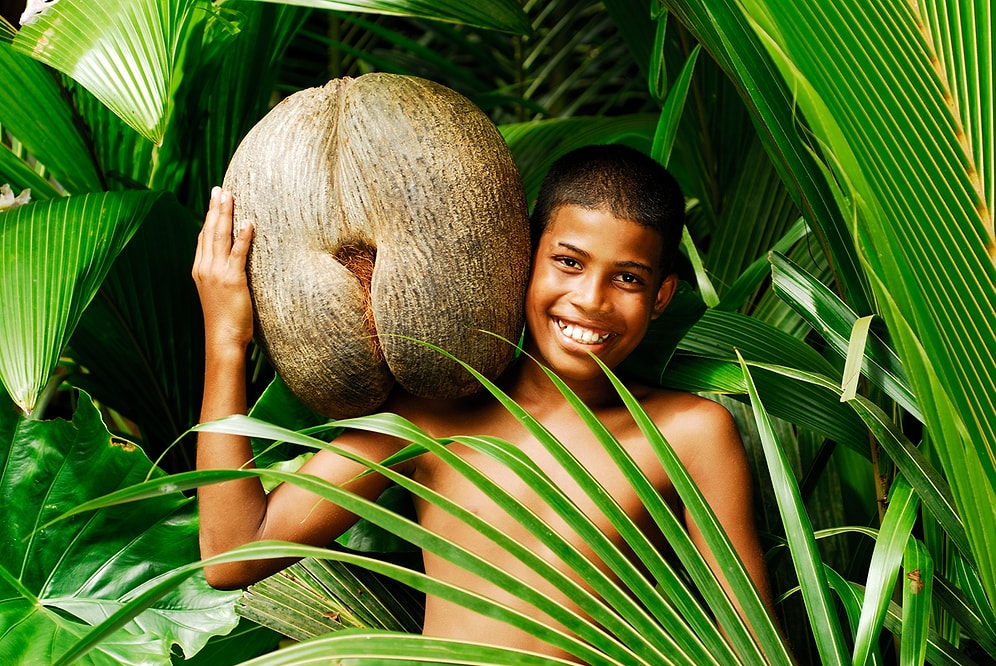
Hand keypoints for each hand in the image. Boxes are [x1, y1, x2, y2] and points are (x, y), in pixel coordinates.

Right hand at [192, 187, 254, 352]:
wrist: (222, 339)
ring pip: (220, 237)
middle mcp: (205, 268)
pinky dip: (243, 236)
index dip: (209, 218)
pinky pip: (238, 253)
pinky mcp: (232, 280)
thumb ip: (221, 277)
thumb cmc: (225, 320)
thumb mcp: (218, 294)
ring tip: (229, 196)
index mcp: (200, 270)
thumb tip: (231, 267)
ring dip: (225, 214)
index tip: (214, 200)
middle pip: (209, 231)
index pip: (203, 238)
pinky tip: (248, 222)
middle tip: (220, 189)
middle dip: (215, 208)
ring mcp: (216, 273)